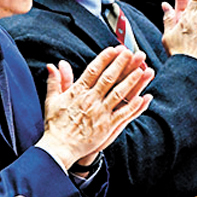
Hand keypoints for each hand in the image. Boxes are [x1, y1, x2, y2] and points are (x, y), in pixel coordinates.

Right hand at [39, 45, 153, 169]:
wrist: (59, 148)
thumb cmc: (56, 125)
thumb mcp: (52, 100)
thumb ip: (56, 81)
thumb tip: (54, 65)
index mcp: (78, 92)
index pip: (93, 70)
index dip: (105, 58)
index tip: (114, 49)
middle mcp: (90, 100)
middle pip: (108, 78)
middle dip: (121, 64)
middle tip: (131, 52)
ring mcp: (100, 113)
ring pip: (119, 94)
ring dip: (131, 81)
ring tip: (142, 70)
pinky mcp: (107, 127)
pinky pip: (122, 114)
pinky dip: (133, 106)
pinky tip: (143, 98)